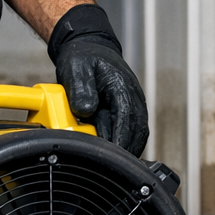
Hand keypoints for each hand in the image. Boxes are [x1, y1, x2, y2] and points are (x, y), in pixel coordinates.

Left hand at [56, 37, 149, 155]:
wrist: (89, 49)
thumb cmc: (83, 58)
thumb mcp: (75, 68)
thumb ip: (80, 89)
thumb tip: (86, 110)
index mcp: (122, 86)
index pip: (127, 117)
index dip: (121, 138)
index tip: (113, 154)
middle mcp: (133, 97)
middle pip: (137, 130)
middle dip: (126, 149)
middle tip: (111, 165)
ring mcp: (134, 105)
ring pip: (138, 134)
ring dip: (128, 148)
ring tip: (113, 163)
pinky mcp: (129, 112)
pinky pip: (133, 132)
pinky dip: (126, 144)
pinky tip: (114, 153)